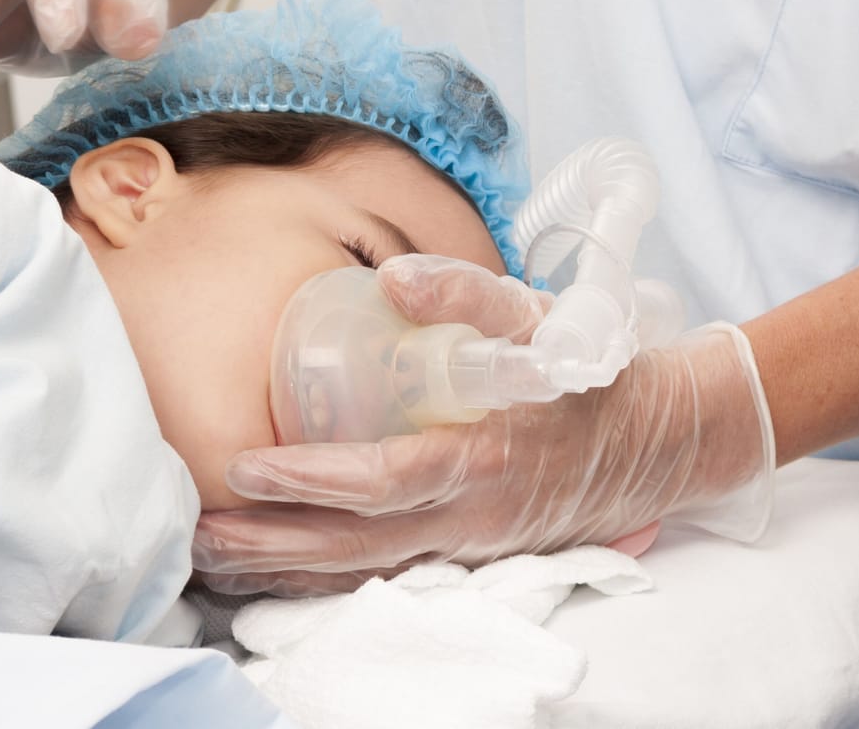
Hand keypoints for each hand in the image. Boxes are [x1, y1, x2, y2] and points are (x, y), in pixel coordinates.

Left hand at [193, 255, 775, 595]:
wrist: (659, 441)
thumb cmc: (590, 375)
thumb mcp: (539, 319)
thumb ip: (468, 292)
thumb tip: (395, 277)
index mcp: (481, 457)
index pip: (380, 481)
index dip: (310, 480)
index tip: (246, 467)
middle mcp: (468, 516)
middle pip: (356, 545)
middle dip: (273, 544)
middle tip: (200, 533)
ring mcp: (469, 545)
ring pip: (366, 573)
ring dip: (287, 573)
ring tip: (216, 562)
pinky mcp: (470, 555)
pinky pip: (388, 577)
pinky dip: (329, 581)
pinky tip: (280, 578)